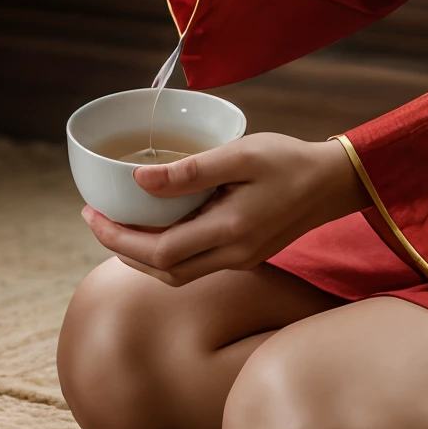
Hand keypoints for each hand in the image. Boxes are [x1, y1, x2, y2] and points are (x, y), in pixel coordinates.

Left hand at [84, 134, 368, 284]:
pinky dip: (167, 253)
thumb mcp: (240, 154)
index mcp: (228, 231)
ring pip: (177, 274)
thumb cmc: (290, 160)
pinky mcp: (246, 255)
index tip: (92, 213)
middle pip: (161, 270)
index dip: (116, 237)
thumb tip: (139, 181)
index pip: (156, 252)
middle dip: (121, 248)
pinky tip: (159, 229)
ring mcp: (240, 260)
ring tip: (118, 226)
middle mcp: (232, 255)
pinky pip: (195, 265)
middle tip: (96, 218)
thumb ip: (190, 171)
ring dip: (141, 256)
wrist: (335, 182)